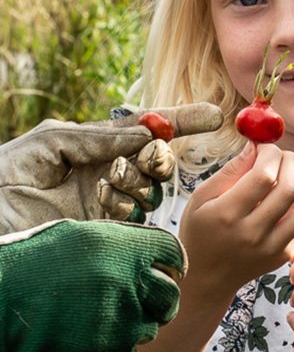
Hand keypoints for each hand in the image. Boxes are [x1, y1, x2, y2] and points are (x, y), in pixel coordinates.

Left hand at [0, 103, 222, 230]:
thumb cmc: (4, 178)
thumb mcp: (47, 144)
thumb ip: (97, 137)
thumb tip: (146, 134)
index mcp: (95, 147)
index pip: (147, 129)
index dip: (182, 121)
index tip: (214, 116)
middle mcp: (107, 174)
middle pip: (157, 161)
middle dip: (155, 158)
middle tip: (137, 160)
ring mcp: (108, 206)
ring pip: (152, 191)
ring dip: (135, 183)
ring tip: (104, 185)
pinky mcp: (107, 235)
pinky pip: (137, 218)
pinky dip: (126, 206)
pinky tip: (100, 204)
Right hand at [0, 219, 185, 351]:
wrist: (3, 298)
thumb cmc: (37, 262)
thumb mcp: (84, 236)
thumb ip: (121, 245)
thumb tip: (145, 255)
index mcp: (130, 249)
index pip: (173, 254)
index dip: (171, 263)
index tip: (166, 270)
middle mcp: (134, 283)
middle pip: (170, 296)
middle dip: (162, 300)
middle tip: (148, 302)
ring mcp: (123, 320)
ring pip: (150, 328)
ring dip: (135, 326)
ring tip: (109, 320)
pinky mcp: (108, 350)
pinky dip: (117, 351)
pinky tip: (98, 340)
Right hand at [179, 143, 293, 294]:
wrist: (205, 277)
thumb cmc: (200, 230)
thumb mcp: (202, 197)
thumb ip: (232, 170)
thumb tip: (257, 144)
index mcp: (226, 215)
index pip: (263, 176)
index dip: (270, 154)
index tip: (265, 147)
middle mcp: (252, 234)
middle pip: (290, 188)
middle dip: (290, 162)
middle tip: (281, 156)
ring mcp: (271, 248)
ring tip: (284, 178)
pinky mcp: (284, 255)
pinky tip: (280, 203)